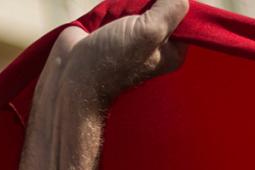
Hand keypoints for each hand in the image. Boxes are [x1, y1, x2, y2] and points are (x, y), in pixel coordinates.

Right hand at [48, 0, 187, 108]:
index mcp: (174, 51)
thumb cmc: (112, 60)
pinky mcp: (114, 29)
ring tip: (115, 16)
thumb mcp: (149, 32)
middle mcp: (157, 44)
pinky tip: (107, 15)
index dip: (170, 1)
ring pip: (141, 3)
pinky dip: (116, 3)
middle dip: (146, 1)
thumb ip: (171, 7)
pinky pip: (122, 6)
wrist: (71, 77)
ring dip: (129, 0)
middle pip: (161, 5)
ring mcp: (134, 36)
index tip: (150, 7)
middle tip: (130, 13)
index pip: (183, 13)